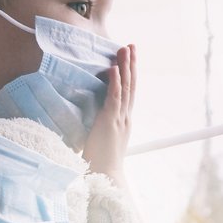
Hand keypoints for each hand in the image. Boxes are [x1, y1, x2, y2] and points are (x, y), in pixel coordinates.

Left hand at [83, 43, 135, 173]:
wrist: (106, 177)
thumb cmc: (101, 163)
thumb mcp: (102, 140)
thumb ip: (100, 128)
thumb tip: (91, 121)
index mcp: (123, 121)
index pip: (128, 93)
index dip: (129, 75)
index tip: (129, 59)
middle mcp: (125, 117)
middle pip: (131, 86)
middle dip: (131, 65)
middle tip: (132, 46)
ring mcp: (119, 119)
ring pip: (125, 88)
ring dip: (125, 67)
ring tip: (125, 49)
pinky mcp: (110, 122)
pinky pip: (114, 98)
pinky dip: (115, 82)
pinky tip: (114, 68)